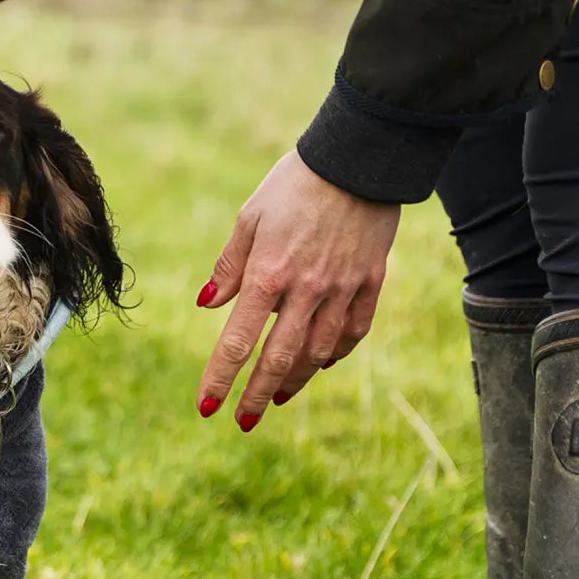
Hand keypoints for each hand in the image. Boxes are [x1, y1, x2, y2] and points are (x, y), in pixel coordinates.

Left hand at [195, 151, 399, 429]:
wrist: (360, 157)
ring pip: (318, 353)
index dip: (221, 377)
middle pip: (279, 359)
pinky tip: (320, 364)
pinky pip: (353, 332)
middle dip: (258, 396)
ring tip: (278, 398)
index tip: (207, 407)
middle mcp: (306, 290)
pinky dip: (335, 353)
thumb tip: (208, 304)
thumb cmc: (295, 183)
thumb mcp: (250, 217)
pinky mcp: (372, 283)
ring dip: (294, 380)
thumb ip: (230, 266)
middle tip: (243, 422)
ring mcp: (343, 289)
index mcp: (268, 274)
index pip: (238, 341)